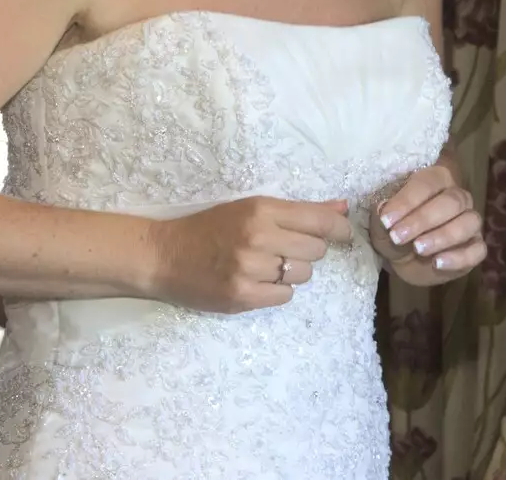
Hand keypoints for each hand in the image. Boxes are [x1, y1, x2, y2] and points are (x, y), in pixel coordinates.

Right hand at [144, 196, 354, 313]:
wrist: (162, 255)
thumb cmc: (206, 228)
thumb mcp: (247, 209)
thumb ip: (297, 211)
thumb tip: (343, 208)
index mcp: (259, 209)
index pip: (319, 221)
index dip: (339, 230)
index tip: (343, 235)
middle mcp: (258, 236)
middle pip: (316, 250)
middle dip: (306, 251)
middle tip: (282, 249)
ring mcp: (250, 268)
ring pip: (303, 275)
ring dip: (291, 272)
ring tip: (264, 266)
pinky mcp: (243, 296)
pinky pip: (285, 296)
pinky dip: (275, 290)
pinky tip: (254, 281)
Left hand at [373, 160, 485, 286]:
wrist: (402, 260)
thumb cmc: (394, 231)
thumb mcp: (381, 226)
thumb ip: (381, 218)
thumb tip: (383, 209)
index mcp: (435, 181)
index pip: (427, 183)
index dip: (407, 200)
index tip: (387, 220)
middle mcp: (458, 198)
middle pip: (451, 201)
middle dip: (423, 219)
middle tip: (398, 237)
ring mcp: (470, 223)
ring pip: (468, 223)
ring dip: (442, 236)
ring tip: (418, 249)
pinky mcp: (476, 248)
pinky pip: (477, 250)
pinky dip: (458, 258)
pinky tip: (437, 263)